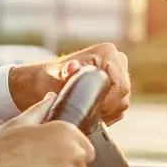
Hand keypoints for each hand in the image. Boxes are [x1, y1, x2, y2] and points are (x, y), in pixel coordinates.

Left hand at [8, 42, 130, 124]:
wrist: (42, 84)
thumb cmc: (47, 79)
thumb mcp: (54, 76)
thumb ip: (64, 73)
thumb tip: (72, 67)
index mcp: (107, 52)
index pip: (121, 86)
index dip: (108, 102)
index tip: (89, 108)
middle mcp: (117, 59)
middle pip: (124, 94)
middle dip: (107, 108)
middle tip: (85, 113)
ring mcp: (119, 73)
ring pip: (122, 102)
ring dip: (106, 112)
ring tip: (85, 113)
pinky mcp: (116, 86)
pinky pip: (120, 106)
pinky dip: (107, 114)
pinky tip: (90, 114)